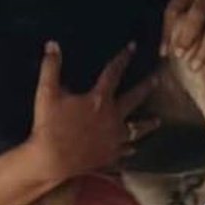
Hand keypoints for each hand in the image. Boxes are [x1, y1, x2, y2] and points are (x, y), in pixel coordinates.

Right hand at [25, 42, 158, 182]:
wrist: (53, 160)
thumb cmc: (50, 126)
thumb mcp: (46, 93)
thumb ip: (51, 67)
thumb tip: (53, 44)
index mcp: (99, 99)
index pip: (113, 73)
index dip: (123, 58)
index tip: (133, 47)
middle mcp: (113, 117)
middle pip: (134, 99)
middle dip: (146, 87)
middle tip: (157, 79)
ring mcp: (114, 138)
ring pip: (137, 129)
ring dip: (147, 124)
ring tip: (157, 121)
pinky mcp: (110, 155)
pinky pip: (125, 150)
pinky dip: (130, 148)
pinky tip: (134, 148)